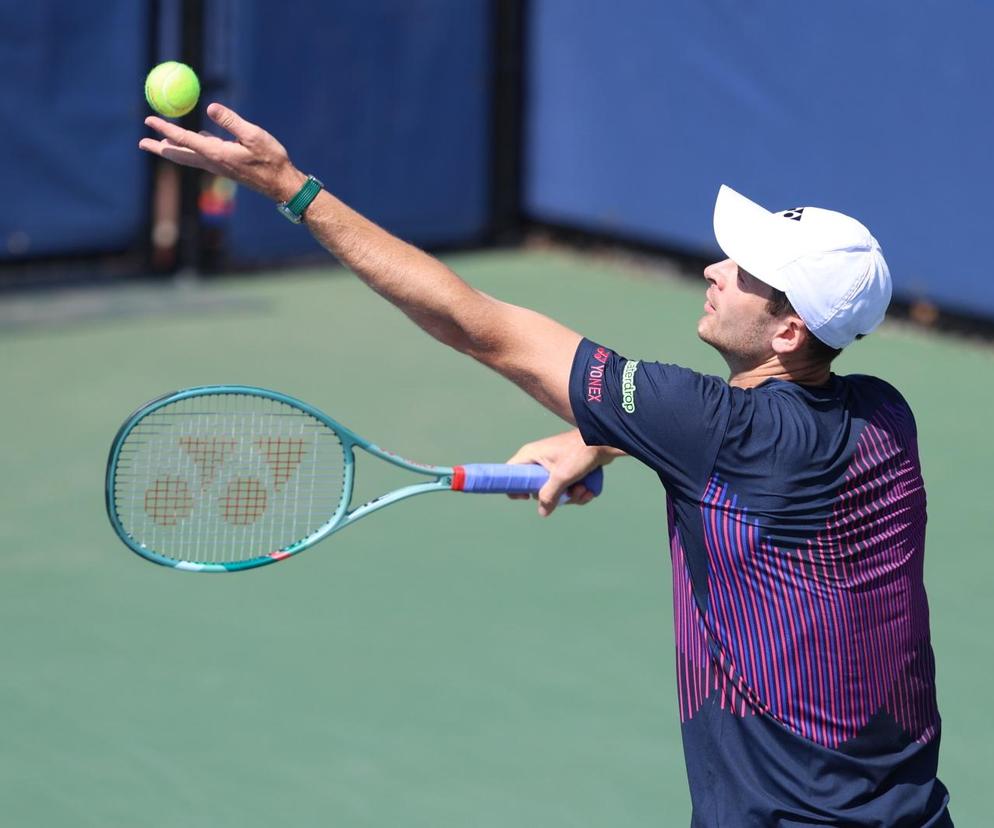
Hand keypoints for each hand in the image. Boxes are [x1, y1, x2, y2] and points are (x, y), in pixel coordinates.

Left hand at [138, 103, 306, 202]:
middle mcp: (213, 162)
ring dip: (172, 150)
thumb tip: (209, 107)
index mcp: (216, 153)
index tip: (148, 120)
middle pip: (179, 155)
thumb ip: (231, 121)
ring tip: (159, 143)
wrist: (281, 184)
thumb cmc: (271, 159)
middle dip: (159, 148)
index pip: (184, 139)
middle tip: (141, 142)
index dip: (165, 128)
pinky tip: (193, 140)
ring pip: (188, 157)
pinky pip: (202, 156)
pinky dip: (190, 149)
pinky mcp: (225, 167)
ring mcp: (218, 166)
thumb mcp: (253, 135)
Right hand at [506, 429, 622, 517]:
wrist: (604, 441)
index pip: (510, 473)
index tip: (527, 497)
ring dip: (571, 496)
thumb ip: (549, 496)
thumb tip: (542, 512)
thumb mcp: (561, 476)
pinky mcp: (567, 470)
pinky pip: (566, 489)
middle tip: (567, 492)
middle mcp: (539, 460)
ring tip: (582, 489)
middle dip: (555, 496)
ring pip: (555, 492)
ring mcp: (554, 466)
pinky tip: (588, 489)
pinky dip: (578, 493)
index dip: (514, 488)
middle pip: (536, 488)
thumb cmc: (580, 452)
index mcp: (531, 455)